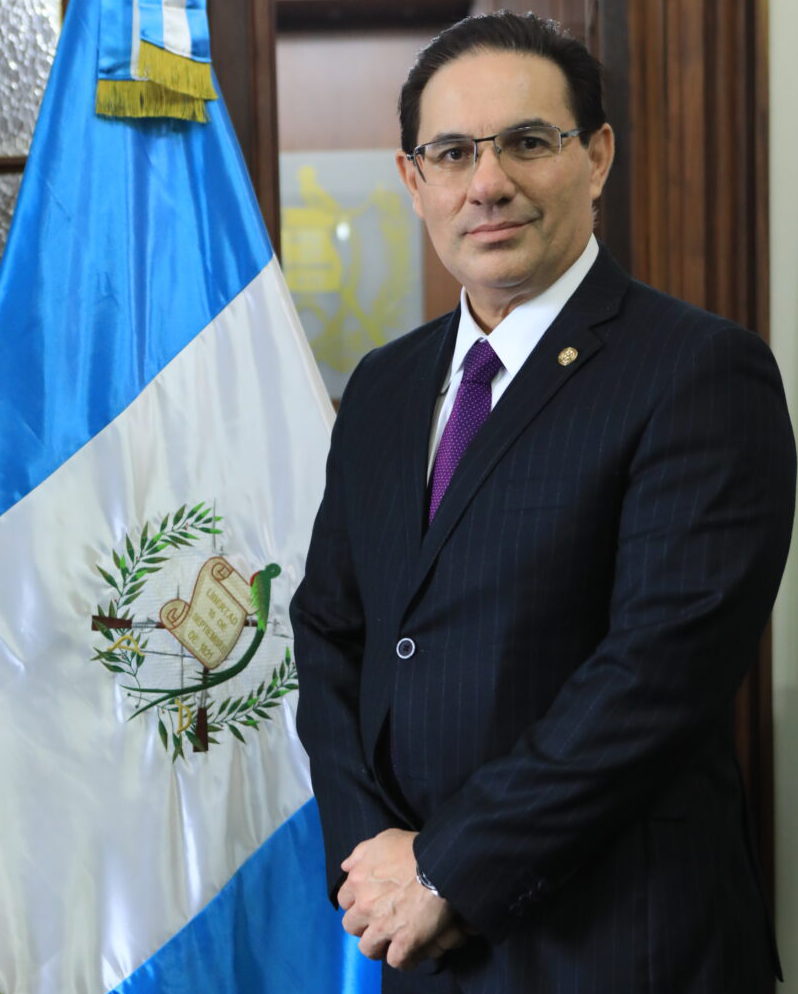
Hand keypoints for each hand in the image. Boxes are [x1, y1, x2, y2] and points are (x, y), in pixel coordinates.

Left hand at [338, 828, 467, 969]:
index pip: (344, 900)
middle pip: (352, 926)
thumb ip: (361, 853)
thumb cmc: (413, 849)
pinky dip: (403, 958)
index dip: (356, 902)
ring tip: (391, 942)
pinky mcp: (404, 943)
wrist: (440, 865)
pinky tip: (410, 952)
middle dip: (363, 926)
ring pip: (368, 948)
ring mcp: (382, 927)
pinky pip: (396, 960)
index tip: (367, 903)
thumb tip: (346, 866)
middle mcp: (365, 906)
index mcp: (358, 881)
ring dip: (379, 946)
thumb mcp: (383, 840)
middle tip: (378, 923)